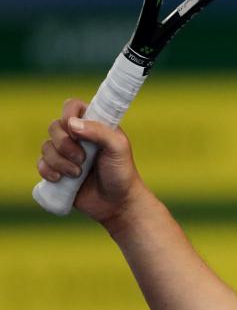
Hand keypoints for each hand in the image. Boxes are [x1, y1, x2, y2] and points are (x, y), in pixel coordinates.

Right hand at [37, 98, 147, 226]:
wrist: (117, 203)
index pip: (72, 106)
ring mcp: (66, 153)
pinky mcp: (57, 170)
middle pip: (54, 127)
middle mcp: (78, 136)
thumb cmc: (122, 173)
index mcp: (94, 125)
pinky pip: (41, 164)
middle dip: (64, 144)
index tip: (76, 131)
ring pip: (46, 147)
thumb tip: (71, 124)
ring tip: (78, 174)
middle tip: (83, 159)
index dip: (68, 114)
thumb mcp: (118, 148)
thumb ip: (100, 132)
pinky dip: (48, 171)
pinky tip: (61, 180)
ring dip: (59, 162)